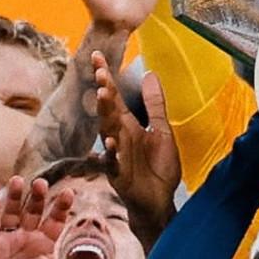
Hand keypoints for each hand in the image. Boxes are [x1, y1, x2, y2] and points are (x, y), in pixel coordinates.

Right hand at [0, 176, 106, 258]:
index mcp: (45, 244)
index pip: (55, 221)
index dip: (61, 207)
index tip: (69, 192)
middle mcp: (27, 238)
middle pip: (34, 212)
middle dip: (38, 197)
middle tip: (41, 182)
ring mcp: (9, 240)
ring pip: (12, 213)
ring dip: (15, 197)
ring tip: (18, 180)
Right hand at [100, 63, 179, 232]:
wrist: (159, 202)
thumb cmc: (157, 168)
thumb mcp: (161, 132)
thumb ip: (154, 105)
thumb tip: (150, 75)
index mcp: (128, 125)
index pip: (115, 97)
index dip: (106, 78)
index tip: (97, 57)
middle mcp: (119, 136)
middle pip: (108, 110)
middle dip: (103, 90)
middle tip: (99, 71)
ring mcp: (116, 155)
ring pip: (107, 131)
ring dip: (105, 114)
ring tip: (102, 95)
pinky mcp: (118, 174)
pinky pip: (112, 162)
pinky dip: (111, 152)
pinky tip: (111, 142)